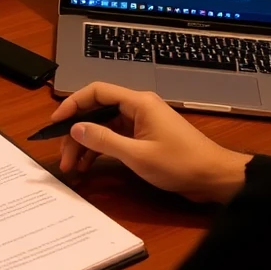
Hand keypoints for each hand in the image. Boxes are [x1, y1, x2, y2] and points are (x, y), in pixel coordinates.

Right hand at [52, 81, 251, 203]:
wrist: (214, 177)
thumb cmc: (181, 163)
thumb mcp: (137, 155)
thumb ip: (104, 141)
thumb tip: (75, 128)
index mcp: (138, 103)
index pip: (96, 92)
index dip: (72, 104)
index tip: (56, 123)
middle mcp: (138, 108)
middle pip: (97, 112)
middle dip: (76, 133)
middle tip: (63, 156)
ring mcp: (141, 123)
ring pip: (103, 128)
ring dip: (86, 145)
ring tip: (72, 166)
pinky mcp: (144, 138)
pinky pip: (114, 139)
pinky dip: (100, 151)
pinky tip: (88, 166)